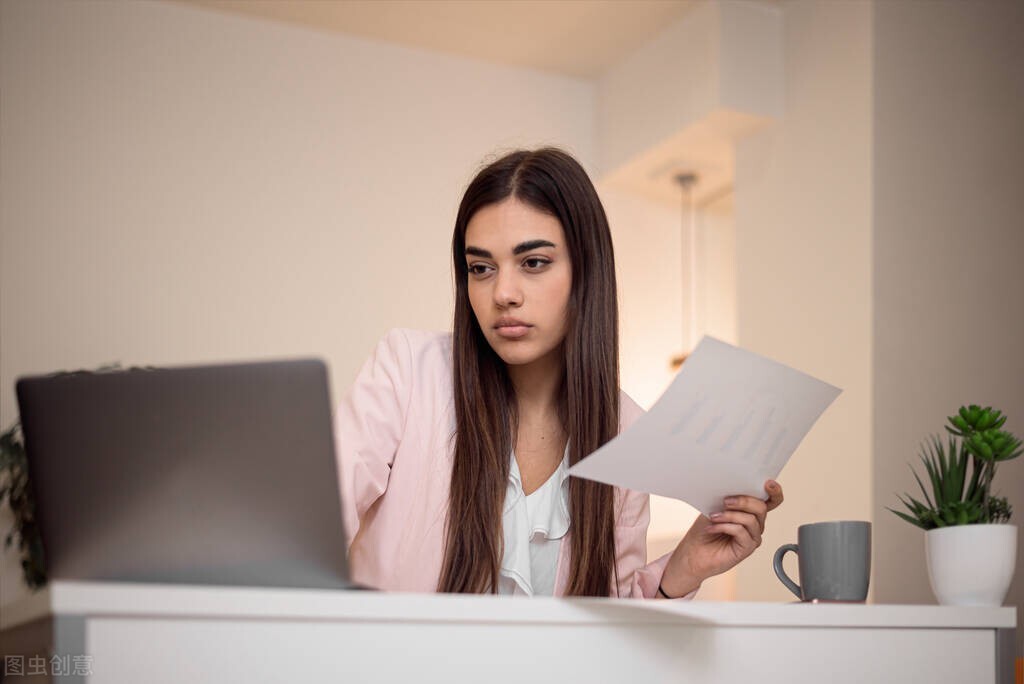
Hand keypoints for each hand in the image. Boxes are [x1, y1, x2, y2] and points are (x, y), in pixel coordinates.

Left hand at [659, 480, 784, 597]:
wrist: (693, 552)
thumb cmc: (703, 530)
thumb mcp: (714, 508)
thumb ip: (727, 499)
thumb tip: (733, 488)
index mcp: (750, 512)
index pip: (771, 501)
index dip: (775, 492)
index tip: (768, 483)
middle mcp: (755, 524)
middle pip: (761, 508)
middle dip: (743, 501)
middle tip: (725, 501)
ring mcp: (752, 537)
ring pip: (751, 520)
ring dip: (729, 515)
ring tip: (713, 517)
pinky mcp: (747, 549)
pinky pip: (741, 532)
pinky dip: (725, 527)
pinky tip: (712, 528)